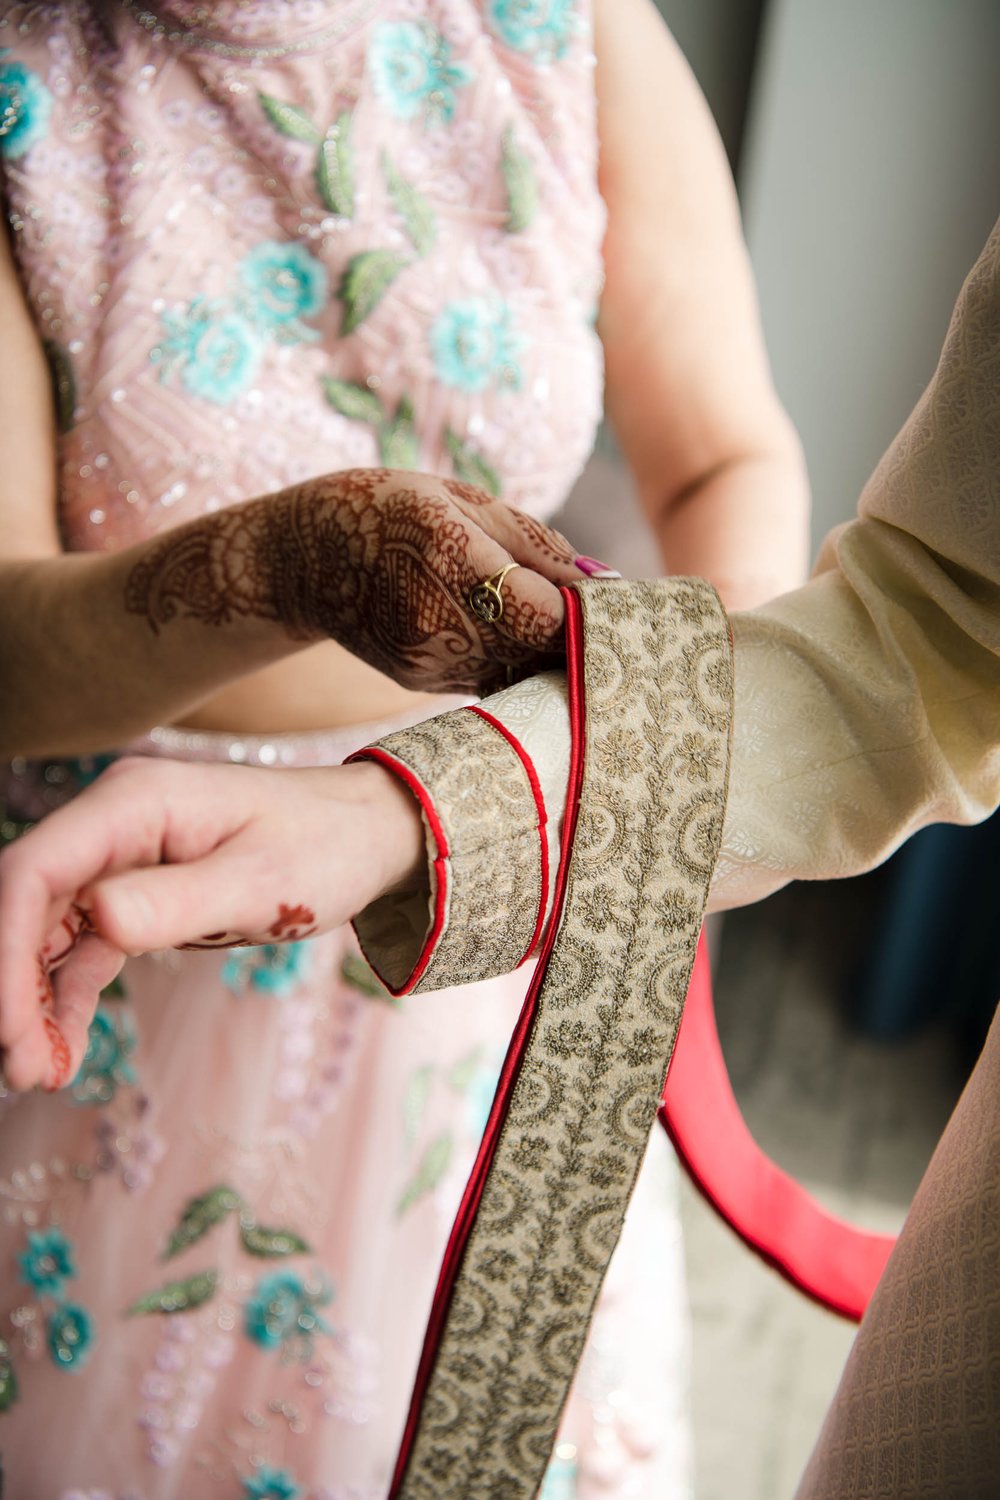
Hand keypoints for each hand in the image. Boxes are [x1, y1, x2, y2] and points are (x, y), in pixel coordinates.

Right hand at [0, 756, 422, 1092]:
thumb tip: (98, 918)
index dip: (6, 946)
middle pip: (28, 903)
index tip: (10, 1025)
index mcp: (135, 801)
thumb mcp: (260, 884)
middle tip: (22, 1068)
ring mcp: (121, 855)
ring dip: (33, 1000)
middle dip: (15, 986)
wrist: (366, 836)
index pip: (35, 869)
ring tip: (38, 1074)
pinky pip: (83, 946)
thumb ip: (178, 902)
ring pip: (47, 930)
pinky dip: (66, 996)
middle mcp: (114, 821)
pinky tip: (63, 1052)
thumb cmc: (323, 847)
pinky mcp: (135, 891)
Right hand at [124, 469, 587, 693]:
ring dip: (552, 655)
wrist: (300, 559)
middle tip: (618, 631)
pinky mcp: (422, 680)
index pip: (543, 608)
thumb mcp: (460, 498)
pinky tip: (526, 645)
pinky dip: (517, 663)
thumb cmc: (388, 510)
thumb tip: (603, 580)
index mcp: (445, 552)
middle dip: (579, 638)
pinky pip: (491, 677)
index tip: (624, 610)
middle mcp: (433, 615)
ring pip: (518, 669)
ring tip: (575, 636)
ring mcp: (425, 658)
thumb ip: (533, 541)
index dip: (590, 613)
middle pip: (537, 647)